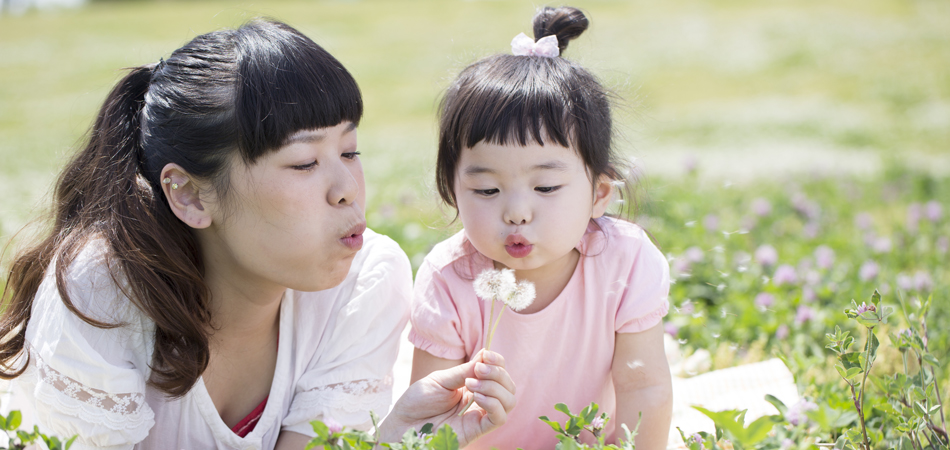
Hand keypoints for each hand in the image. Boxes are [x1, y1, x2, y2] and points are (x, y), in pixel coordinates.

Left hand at [379, 350, 515, 446]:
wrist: (402, 424)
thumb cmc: (417, 401)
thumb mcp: (441, 379)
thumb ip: (464, 371)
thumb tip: (485, 355)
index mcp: (473, 384)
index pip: (499, 372)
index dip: (498, 362)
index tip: (486, 355)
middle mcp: (480, 399)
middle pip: (508, 386)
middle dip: (498, 373)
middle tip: (477, 371)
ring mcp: (479, 415)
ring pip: (509, 401)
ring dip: (496, 388)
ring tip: (472, 384)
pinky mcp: (477, 430)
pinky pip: (499, 418)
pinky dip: (493, 404)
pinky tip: (476, 397)